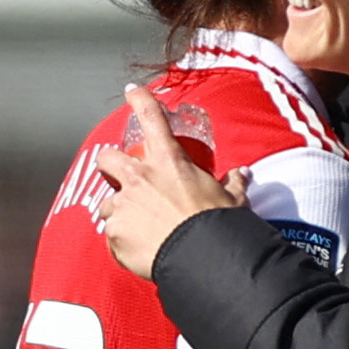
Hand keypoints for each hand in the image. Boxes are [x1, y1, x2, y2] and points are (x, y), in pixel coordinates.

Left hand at [96, 86, 241, 278]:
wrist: (201, 256)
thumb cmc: (218, 225)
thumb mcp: (232, 200)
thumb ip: (232, 184)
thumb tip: (241, 174)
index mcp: (168, 162)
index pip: (152, 118)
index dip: (140, 100)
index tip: (132, 91)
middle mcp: (139, 178)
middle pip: (107, 158)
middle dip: (109, 165)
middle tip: (120, 176)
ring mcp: (123, 205)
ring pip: (110, 205)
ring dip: (122, 214)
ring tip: (144, 230)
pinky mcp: (115, 233)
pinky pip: (114, 237)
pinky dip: (125, 243)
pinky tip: (141, 251)